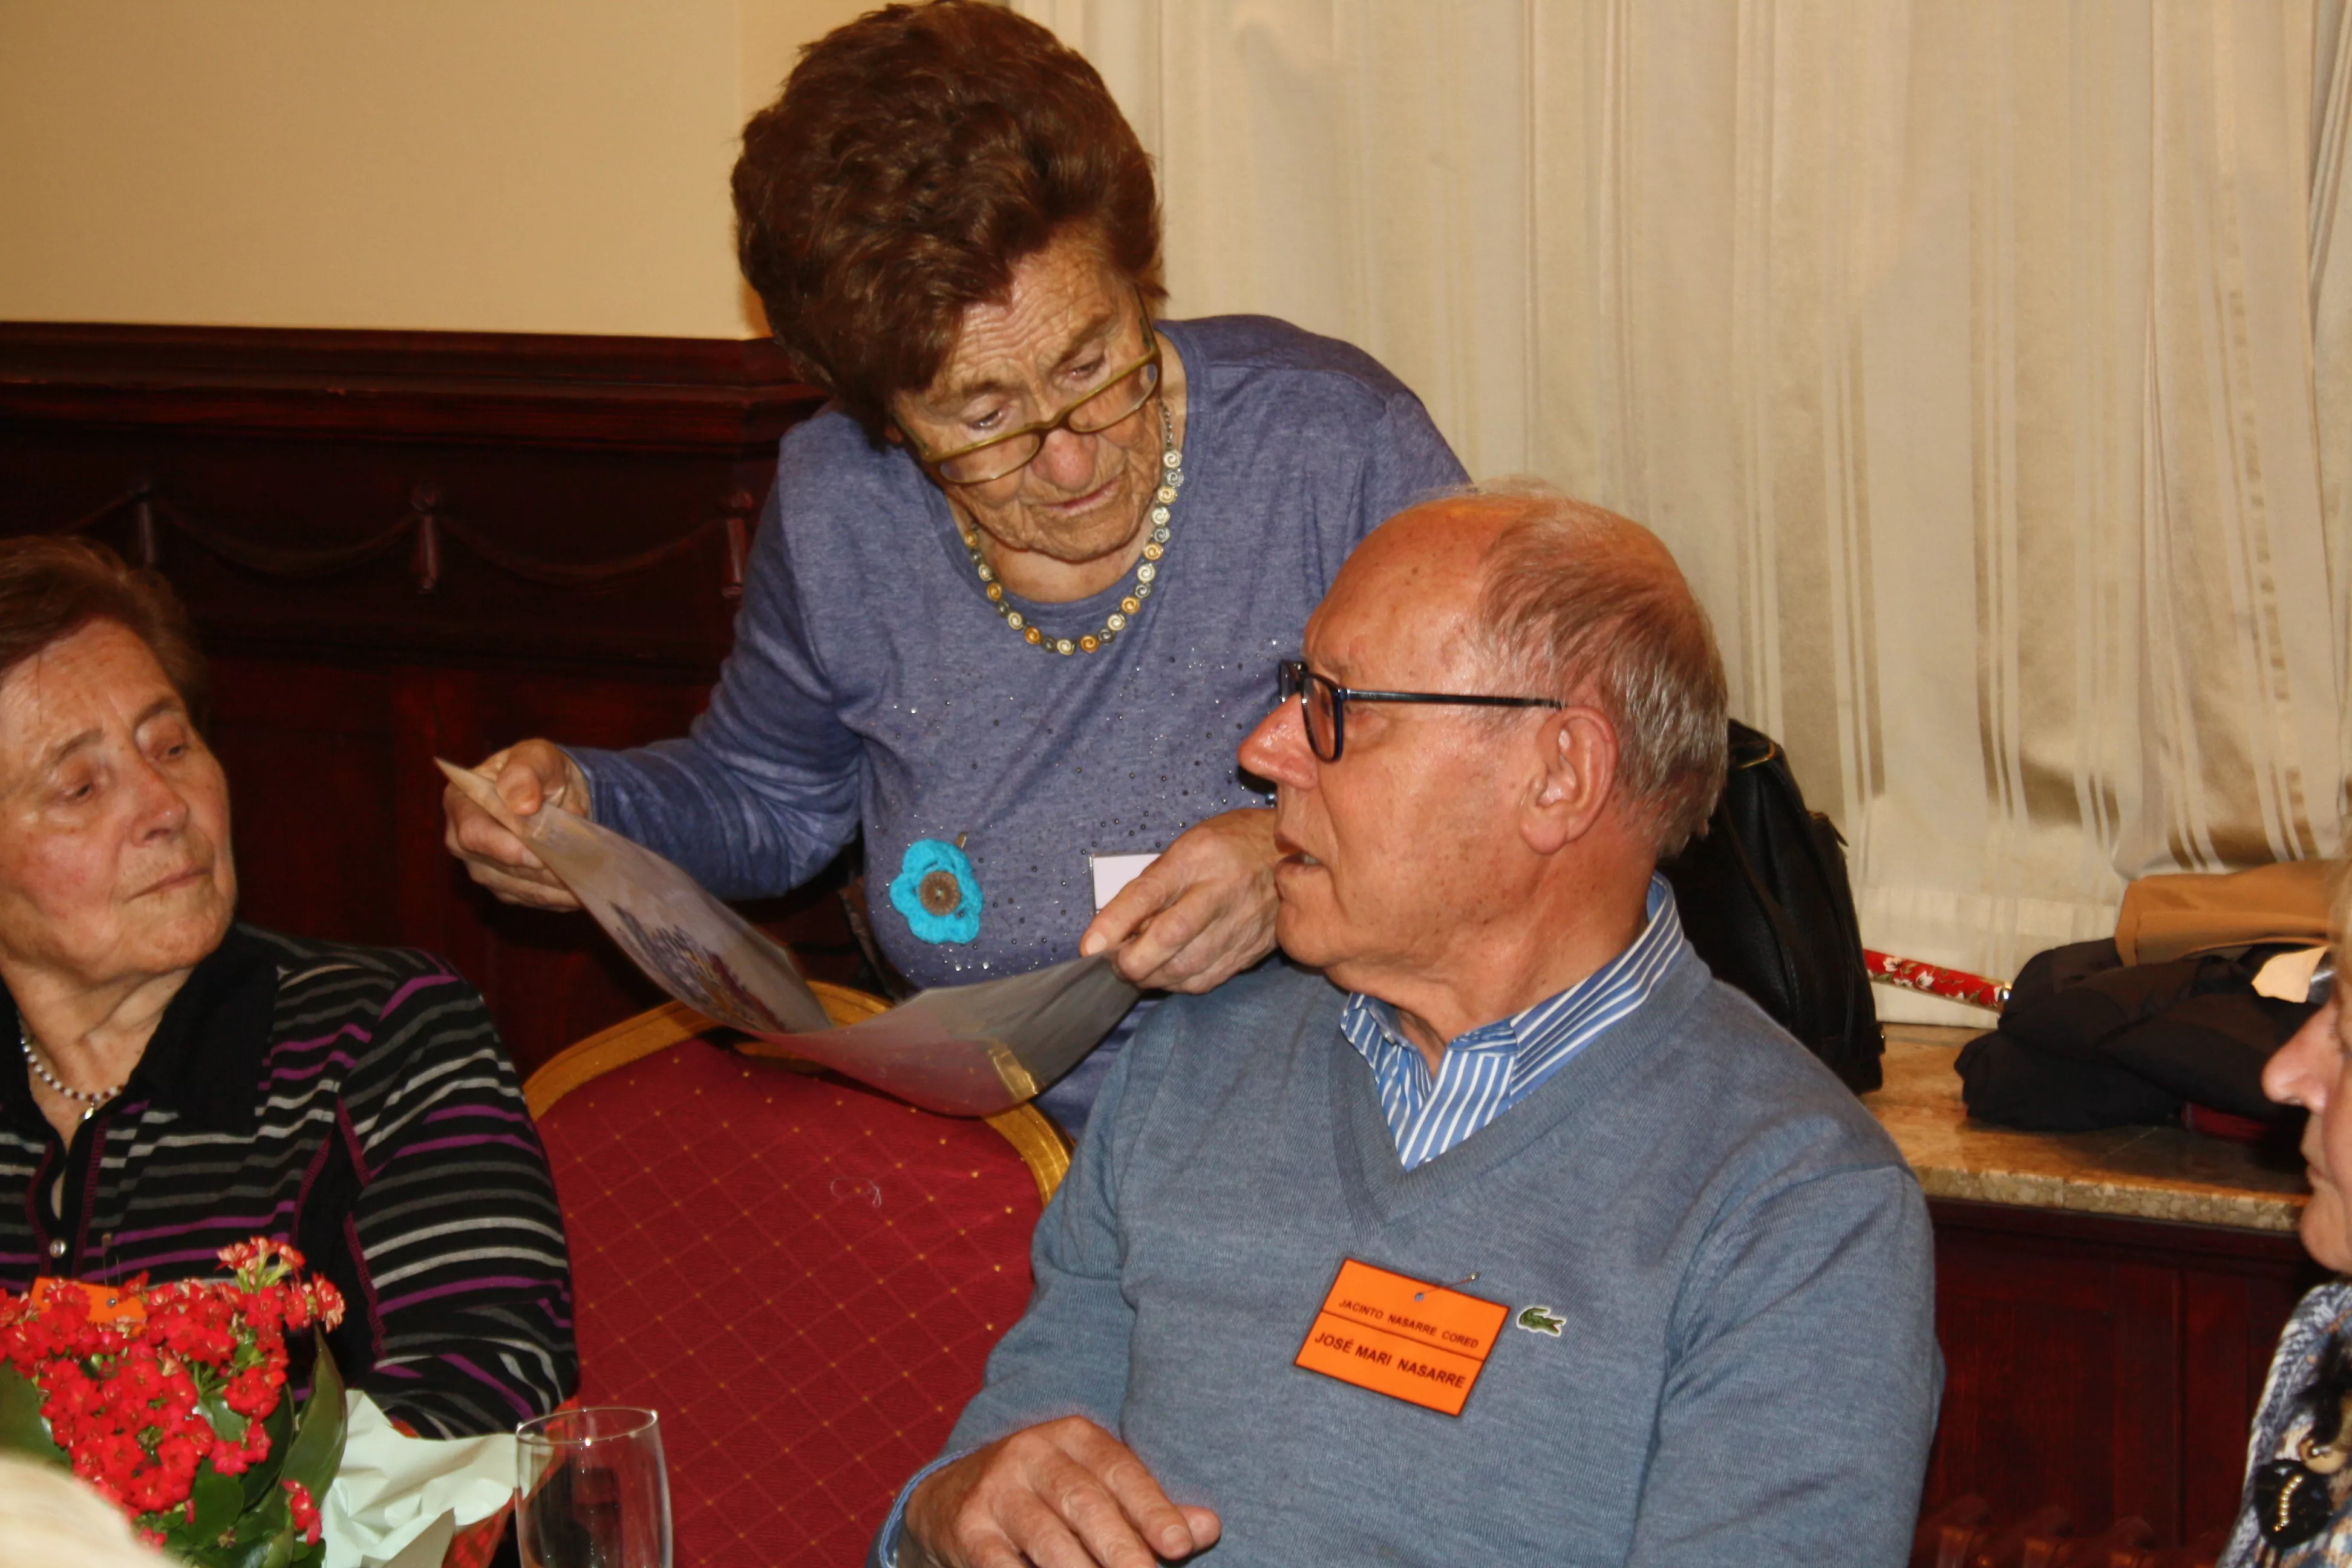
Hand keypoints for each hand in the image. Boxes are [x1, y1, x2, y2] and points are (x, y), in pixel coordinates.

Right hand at [441, 740, 590, 910]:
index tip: (540, 853)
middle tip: (581, 866)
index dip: (507, 848)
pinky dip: (561, 896)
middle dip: (541, 869)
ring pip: (521, 888)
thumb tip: (523, 804)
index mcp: (461, 804)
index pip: (474, 835)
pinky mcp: (506, 887)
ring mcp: (484, 868)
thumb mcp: (536, 756)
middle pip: (500, 868)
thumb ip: (525, 772)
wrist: (556, 791)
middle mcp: (464, 842)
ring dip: (556, 887)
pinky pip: (534, 898)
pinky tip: (584, 888)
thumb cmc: (539, 770)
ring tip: (590, 878)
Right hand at [902, 1416, 1218, 1567]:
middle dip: (1122, 1549)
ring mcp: (994, 1491)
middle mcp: (1030, 1453)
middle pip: (1084, 1503)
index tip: (1180, 1545)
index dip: (1151, 1508)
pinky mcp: (965, 1529)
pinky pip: (1002, 1565)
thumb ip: (1147, 1508)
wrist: (950, 1497)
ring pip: (1047, 1540)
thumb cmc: (1047, 1496)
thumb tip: (1207, 1527)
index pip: (1120, 1470)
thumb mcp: (1095, 1487)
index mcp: (1072, 1435)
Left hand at [1079, 808, 1277, 992]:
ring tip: (1138, 970)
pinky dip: (1180, 984)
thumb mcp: (1187, 847)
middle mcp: (1223, 890)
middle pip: (1170, 937)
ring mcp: (1242, 923)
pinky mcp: (1252, 949)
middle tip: (1116, 964)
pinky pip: (1209, 978)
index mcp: (1199, 856)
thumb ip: (1151, 886)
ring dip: (1154, 976)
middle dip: (1134, 961)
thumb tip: (1112, 929)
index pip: (1150, 891)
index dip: (1116, 921)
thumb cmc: (1232, 846)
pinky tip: (1169, 975)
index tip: (1090, 946)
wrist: (1295, 855)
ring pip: (1188, 966)